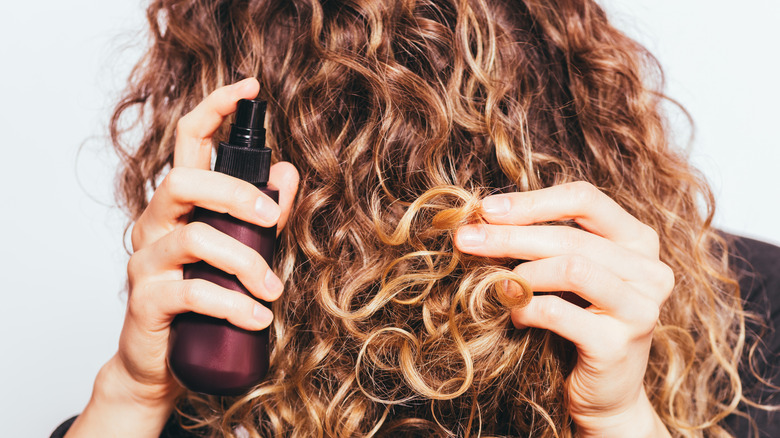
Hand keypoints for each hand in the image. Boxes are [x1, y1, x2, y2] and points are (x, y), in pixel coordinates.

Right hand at [66, 78, 299, 436]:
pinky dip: (233, 303)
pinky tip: (257, 318)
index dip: (215, 109)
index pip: (188, 141)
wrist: (161, 363)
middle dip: (237, 193)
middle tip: (273, 220)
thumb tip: (286, 174)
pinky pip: (191, 292)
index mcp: (180, 204)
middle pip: (184, 181)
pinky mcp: (146, 300)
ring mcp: (146, 261)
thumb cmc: (204, 302)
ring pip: (193, 237)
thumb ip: (262, 214)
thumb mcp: (241, 252)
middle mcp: (156, 223)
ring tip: (273, 290)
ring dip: (245, 260)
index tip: (249, 87)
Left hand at [454, 182, 673, 436]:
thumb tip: (484, 217)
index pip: (585, 199)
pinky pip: (558, 312)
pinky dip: (526, 309)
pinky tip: (515, 316)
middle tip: (465, 239)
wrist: (605, 393)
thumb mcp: (567, 273)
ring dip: (522, 273)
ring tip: (498, 285)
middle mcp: (650, 270)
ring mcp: (640, 308)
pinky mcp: (618, 344)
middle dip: (509, 235)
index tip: (486, 209)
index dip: (532, 201)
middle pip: (570, 236)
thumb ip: (543, 241)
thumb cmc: (579, 321)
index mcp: (638, 241)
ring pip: (571, 268)